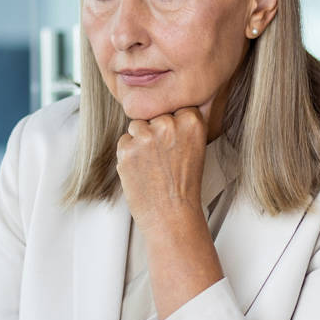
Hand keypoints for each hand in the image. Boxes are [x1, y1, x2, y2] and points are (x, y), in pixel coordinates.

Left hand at [116, 107, 225, 319]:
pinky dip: (128, 155)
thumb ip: (185, 124)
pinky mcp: (126, 149)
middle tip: (164, 158)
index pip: (173, 105)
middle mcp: (168, 125)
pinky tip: (142, 171)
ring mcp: (146, 137)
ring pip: (136, 126)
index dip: (172, 125)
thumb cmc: (184, 185)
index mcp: (191, 121)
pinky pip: (123, 141)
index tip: (175, 143)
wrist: (172, 216)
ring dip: (139, 141)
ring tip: (153, 165)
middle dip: (155, 132)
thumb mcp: (196, 148)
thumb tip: (175, 102)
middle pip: (153, 115)